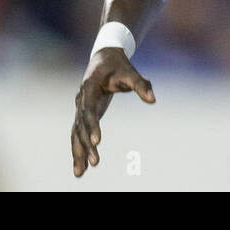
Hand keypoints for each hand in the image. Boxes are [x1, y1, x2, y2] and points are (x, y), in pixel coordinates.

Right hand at [72, 47, 155, 177]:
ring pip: (76, 132)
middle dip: (86, 145)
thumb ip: (141, 85)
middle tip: (95, 162)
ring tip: (80, 173)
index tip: (97, 141)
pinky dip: (78, 149)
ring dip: (78, 152)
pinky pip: (78, 133)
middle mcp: (80, 99)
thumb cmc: (118, 64)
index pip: (89, 110)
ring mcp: (80, 108)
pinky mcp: (83, 114)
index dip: (92, 126)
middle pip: (80, 125)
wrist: (104, 57)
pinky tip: (81, 166)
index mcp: (89, 87)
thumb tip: (153, 100)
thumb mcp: (130, 72)